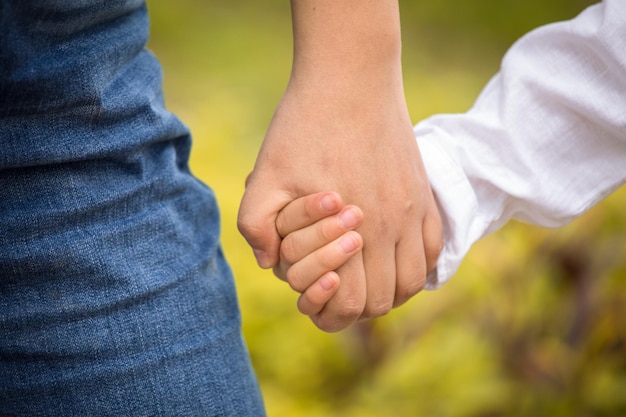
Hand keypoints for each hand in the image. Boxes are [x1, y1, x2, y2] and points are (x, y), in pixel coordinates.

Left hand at [237, 0, 441, 331]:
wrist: (350, 79)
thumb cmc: (303, 126)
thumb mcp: (265, 173)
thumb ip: (256, 224)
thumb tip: (269, 264)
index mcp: (349, 230)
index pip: (353, 303)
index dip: (330, 312)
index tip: (314, 296)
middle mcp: (389, 227)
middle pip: (383, 301)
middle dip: (355, 306)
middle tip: (334, 287)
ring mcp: (412, 210)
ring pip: (411, 282)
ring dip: (387, 291)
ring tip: (362, 276)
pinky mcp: (424, 194)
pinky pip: (432, 250)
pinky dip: (414, 266)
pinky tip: (391, 255)